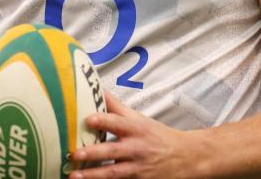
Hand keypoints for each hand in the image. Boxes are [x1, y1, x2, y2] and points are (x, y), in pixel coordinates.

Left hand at [69, 92, 198, 178]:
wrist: (185, 158)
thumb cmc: (157, 136)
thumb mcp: (140, 119)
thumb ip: (116, 107)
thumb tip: (97, 89)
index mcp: (136, 129)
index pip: (119, 122)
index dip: (104, 120)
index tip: (88, 119)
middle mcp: (136, 148)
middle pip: (114, 151)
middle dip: (94, 153)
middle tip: (75, 153)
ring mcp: (137, 168)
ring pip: (114, 172)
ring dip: (94, 175)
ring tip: (75, 176)